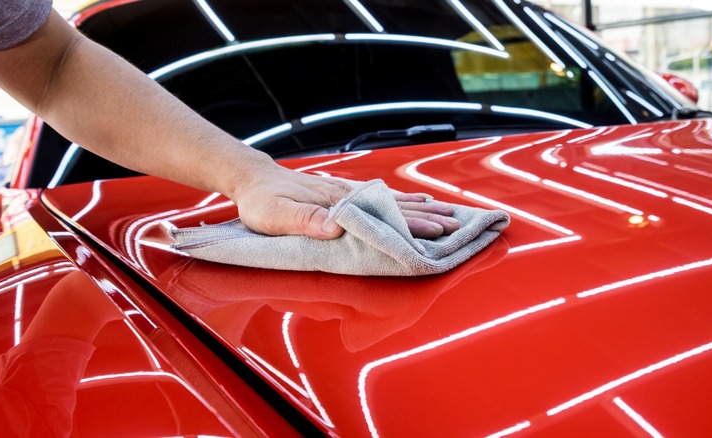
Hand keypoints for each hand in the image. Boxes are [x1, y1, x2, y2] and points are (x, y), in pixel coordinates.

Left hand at [231, 162, 458, 239]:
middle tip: (458, 225)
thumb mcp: (274, 215)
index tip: (439, 232)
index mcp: (338, 204)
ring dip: (422, 207)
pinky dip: (403, 200)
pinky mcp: (344, 193)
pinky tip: (416, 201)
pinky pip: (381, 197)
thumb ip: (304, 220)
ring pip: (394, 200)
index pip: (383, 217)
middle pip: (397, 207)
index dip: (412, 225)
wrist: (253, 179)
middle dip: (429, 217)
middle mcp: (348, 196)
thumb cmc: (262, 202)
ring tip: (449, 212)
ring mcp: (348, 193)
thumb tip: (337, 226)